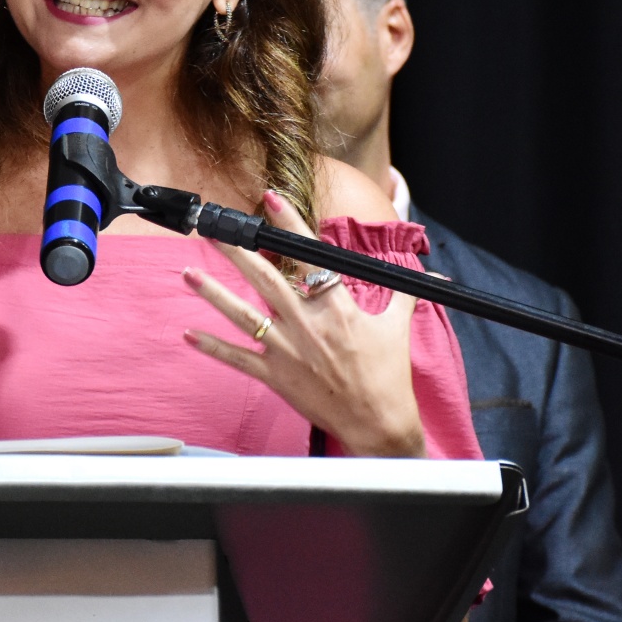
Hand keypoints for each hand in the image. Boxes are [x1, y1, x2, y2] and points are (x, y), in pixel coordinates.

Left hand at [182, 189, 424, 457]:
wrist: (378, 423)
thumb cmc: (388, 374)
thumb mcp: (398, 327)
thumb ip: (406, 295)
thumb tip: (433, 278)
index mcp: (337, 306)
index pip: (309, 255)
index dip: (290, 224)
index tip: (271, 198)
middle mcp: (308, 323)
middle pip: (265, 278)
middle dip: (237, 251)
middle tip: (214, 229)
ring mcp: (287, 350)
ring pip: (242, 314)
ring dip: (213, 293)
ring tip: (188, 273)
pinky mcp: (276, 376)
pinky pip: (237, 359)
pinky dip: (212, 347)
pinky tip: (189, 333)